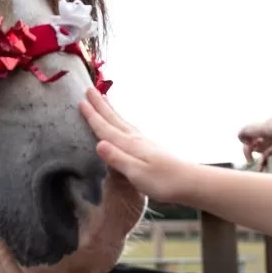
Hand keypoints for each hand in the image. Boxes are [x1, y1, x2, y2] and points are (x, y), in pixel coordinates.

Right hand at [79, 88, 188, 202]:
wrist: (190, 183)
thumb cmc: (164, 182)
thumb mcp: (137, 173)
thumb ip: (117, 159)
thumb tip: (98, 143)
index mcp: (129, 145)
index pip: (106, 129)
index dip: (92, 116)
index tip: (81, 102)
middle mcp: (135, 140)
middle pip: (113, 119)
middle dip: (100, 105)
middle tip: (89, 89)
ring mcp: (143, 142)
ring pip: (121, 122)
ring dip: (110, 111)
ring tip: (103, 100)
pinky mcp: (148, 148)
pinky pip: (128, 128)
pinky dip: (120, 121)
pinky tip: (122, 124)